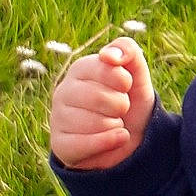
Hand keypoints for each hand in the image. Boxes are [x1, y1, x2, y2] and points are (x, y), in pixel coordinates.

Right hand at [50, 39, 155, 170]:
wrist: (130, 138)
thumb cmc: (130, 100)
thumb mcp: (137, 73)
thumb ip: (127, 50)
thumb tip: (108, 55)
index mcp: (79, 68)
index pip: (107, 68)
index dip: (125, 81)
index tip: (124, 86)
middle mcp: (63, 91)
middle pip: (101, 98)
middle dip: (121, 106)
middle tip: (119, 109)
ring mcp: (58, 118)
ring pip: (96, 123)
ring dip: (115, 126)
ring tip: (111, 123)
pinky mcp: (59, 144)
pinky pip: (87, 144)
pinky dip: (109, 143)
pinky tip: (114, 139)